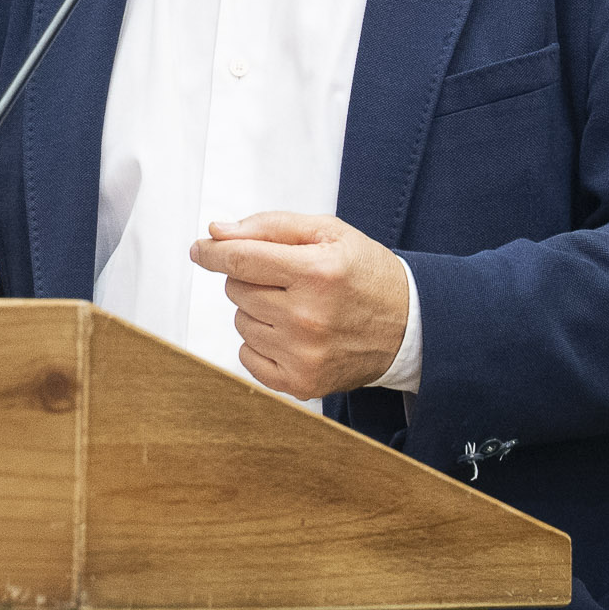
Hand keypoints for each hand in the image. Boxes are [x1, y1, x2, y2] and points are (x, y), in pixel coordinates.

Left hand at [188, 212, 409, 397]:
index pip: (241, 260)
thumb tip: (217, 232)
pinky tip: (292, 335)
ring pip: (241, 322)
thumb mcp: (328, 232)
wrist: (409, 327)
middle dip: (251, 279)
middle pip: (236, 289)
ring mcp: (303, 355)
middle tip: (287, 279)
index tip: (199, 249)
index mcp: (317, 272)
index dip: (212, 252)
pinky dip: (260, 343)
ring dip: (258, 311)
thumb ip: (270, 226)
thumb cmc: (365, 273)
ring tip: (298, 307)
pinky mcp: (301, 382)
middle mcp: (308, 317)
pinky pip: (246, 357)